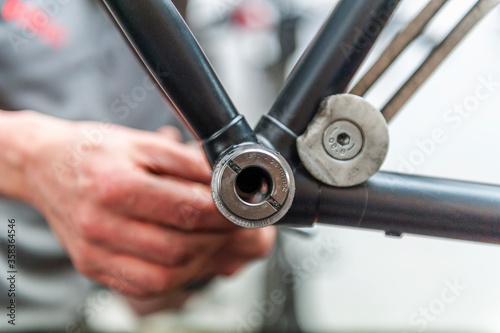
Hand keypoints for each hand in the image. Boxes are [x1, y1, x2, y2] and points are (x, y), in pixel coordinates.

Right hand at [17, 111, 275, 297]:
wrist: (45, 165)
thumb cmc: (93, 151)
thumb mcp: (142, 143)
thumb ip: (187, 163)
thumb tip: (225, 181)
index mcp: (115, 186)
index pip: (187, 210)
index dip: (224, 213)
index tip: (240, 208)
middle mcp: (101, 225)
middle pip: (178, 249)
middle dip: (218, 239)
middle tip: (233, 225)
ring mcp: (94, 252)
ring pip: (163, 276)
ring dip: (200, 262)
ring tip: (214, 240)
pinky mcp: (92, 267)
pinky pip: (142, 286)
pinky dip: (175, 276)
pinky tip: (188, 257)